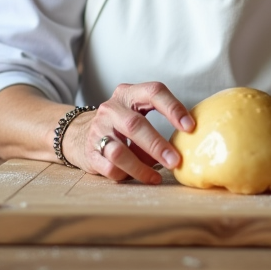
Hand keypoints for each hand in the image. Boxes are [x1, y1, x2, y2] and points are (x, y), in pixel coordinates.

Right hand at [65, 82, 194, 184]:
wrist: (80, 133)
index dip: (173, 108)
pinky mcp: (90, 152)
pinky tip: (135, 177)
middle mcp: (111, 109)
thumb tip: (181, 150)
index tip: (190, 127)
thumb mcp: (137, 115)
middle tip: (175, 161)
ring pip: (119, 152)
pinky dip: (126, 175)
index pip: (154, 92)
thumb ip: (156, 128)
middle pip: (135, 125)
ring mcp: (98, 130)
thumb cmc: (121, 126)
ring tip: (155, 177)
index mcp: (129, 94)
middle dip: (157, 145)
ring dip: (140, 168)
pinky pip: (109, 168)